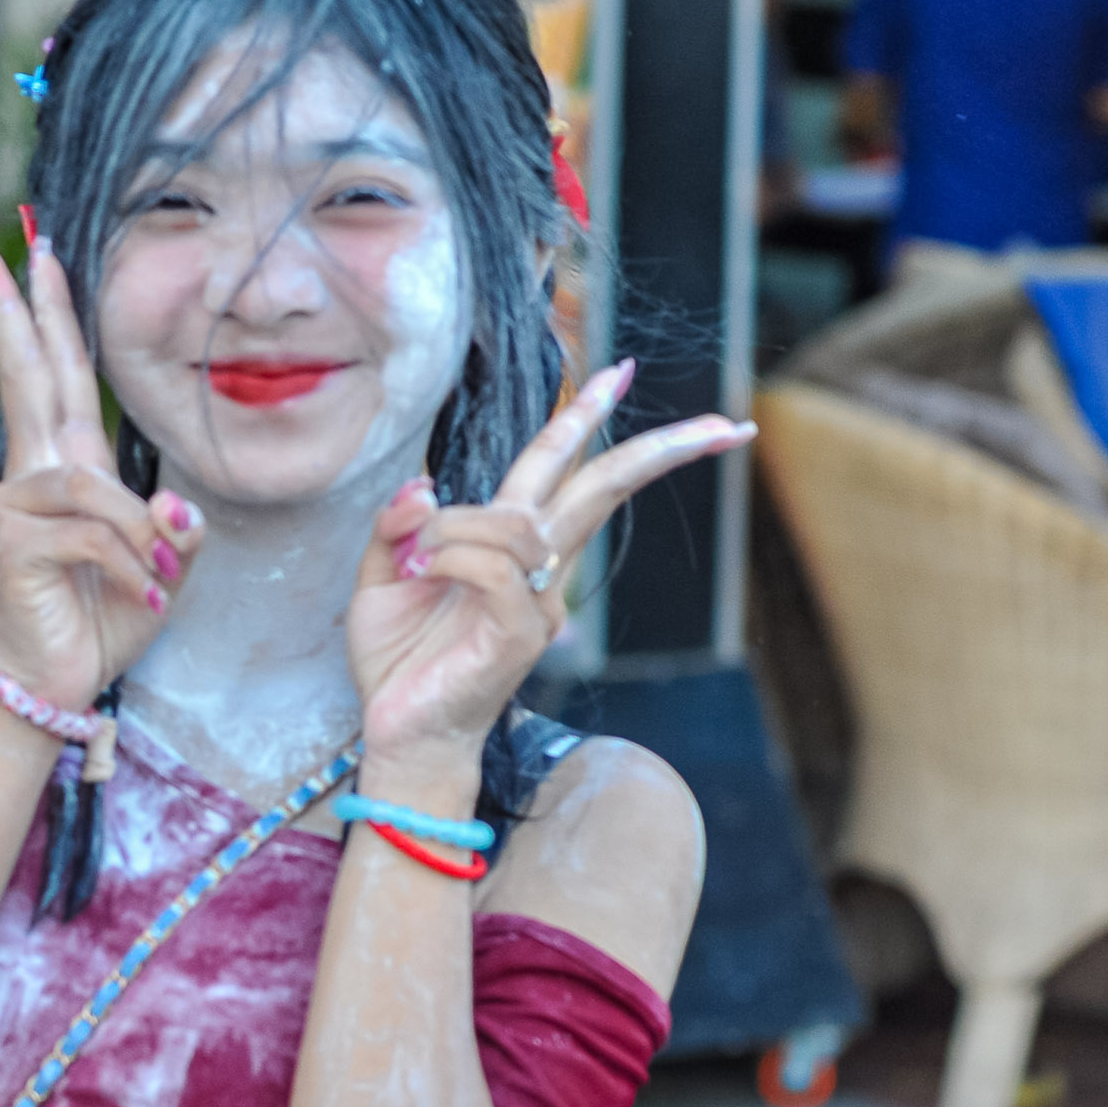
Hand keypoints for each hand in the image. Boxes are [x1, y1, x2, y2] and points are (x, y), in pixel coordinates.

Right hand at [0, 232, 202, 711]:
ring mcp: (13, 504)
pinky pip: (93, 535)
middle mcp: (33, 474)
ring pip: (96, 488)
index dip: (48, 316)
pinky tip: (145, 597)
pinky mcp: (12, 541)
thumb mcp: (164, 569)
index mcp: (68, 468)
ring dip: (143, 537)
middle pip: (28, 376)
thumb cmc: (103, 620)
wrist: (62, 684)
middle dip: (13, 309)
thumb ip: (177, 529)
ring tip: (163, 580)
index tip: (33, 253)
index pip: (58, 376)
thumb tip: (178, 507)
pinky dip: (131, 567)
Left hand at [347, 361, 754, 770]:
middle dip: (656, 449)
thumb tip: (424, 486)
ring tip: (413, 562)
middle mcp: (540, 574)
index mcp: (513, 552)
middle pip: (601, 490)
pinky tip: (422, 575)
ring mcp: (538, 606)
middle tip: (722, 423)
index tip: (620, 369)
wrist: (399, 737)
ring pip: (518, 523)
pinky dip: (450, 556)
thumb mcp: (384, 576)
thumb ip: (401, 524)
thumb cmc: (399, 664)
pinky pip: (495, 567)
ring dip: (455, 526)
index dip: (585, 417)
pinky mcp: (518, 635)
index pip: (561, 473)